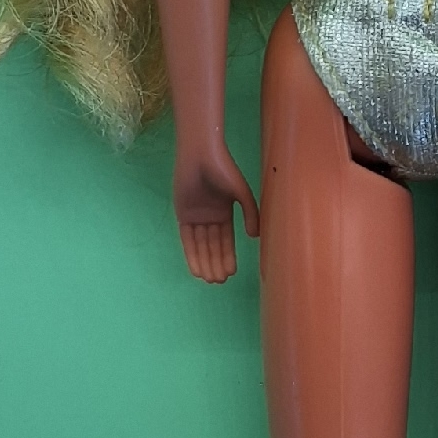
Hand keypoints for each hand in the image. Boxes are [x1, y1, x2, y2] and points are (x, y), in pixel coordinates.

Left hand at [174, 145, 259, 283]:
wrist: (201, 155)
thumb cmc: (223, 170)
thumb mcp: (242, 193)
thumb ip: (250, 213)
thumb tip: (255, 237)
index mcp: (225, 212)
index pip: (226, 240)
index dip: (228, 256)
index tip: (231, 273)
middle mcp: (210, 217)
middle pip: (212, 246)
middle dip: (216, 263)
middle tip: (219, 282)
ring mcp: (195, 216)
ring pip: (200, 245)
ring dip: (204, 262)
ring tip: (210, 280)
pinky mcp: (182, 214)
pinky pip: (187, 239)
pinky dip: (191, 254)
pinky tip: (196, 269)